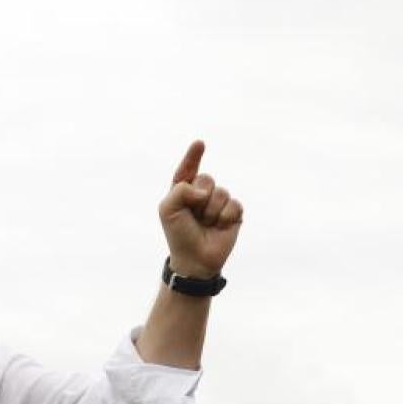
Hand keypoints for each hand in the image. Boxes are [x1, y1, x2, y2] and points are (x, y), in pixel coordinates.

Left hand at [158, 140, 243, 278]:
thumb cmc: (178, 234)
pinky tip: (220, 227)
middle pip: (207, 178)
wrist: (195, 259)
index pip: (187, 170)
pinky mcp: (234, 213)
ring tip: (206, 224)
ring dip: (211, 211)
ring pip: (221, 192)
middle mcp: (201, 194)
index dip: (193, 156)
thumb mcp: (168, 209)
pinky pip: (234, 204)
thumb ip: (180, 190)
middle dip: (200, 197)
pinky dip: (225, 216)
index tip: (200, 144)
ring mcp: (219, 203)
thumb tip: (204, 189)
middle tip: (194, 215)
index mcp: (183, 191)